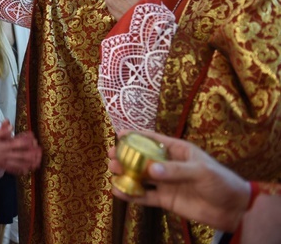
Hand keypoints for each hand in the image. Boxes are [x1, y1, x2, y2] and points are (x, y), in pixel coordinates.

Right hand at [0, 120, 41, 174]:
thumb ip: (3, 131)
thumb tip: (10, 125)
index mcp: (6, 145)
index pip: (20, 143)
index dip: (28, 141)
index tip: (34, 139)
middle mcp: (8, 154)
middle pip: (23, 155)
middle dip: (33, 154)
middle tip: (40, 153)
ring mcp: (6, 162)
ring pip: (20, 164)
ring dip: (30, 163)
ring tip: (37, 163)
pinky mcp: (3, 167)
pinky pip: (13, 170)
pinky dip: (20, 171)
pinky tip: (26, 171)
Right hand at [108, 130, 249, 231]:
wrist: (233, 209)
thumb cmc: (222, 182)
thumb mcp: (201, 171)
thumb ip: (176, 170)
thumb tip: (151, 170)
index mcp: (178, 151)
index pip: (154, 140)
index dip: (136, 135)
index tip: (119, 134)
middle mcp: (169, 165)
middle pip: (142, 158)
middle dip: (125, 156)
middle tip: (110, 156)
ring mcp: (166, 183)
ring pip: (141, 177)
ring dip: (126, 174)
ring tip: (112, 172)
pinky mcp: (166, 200)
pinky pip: (146, 197)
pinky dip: (132, 195)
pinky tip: (119, 192)